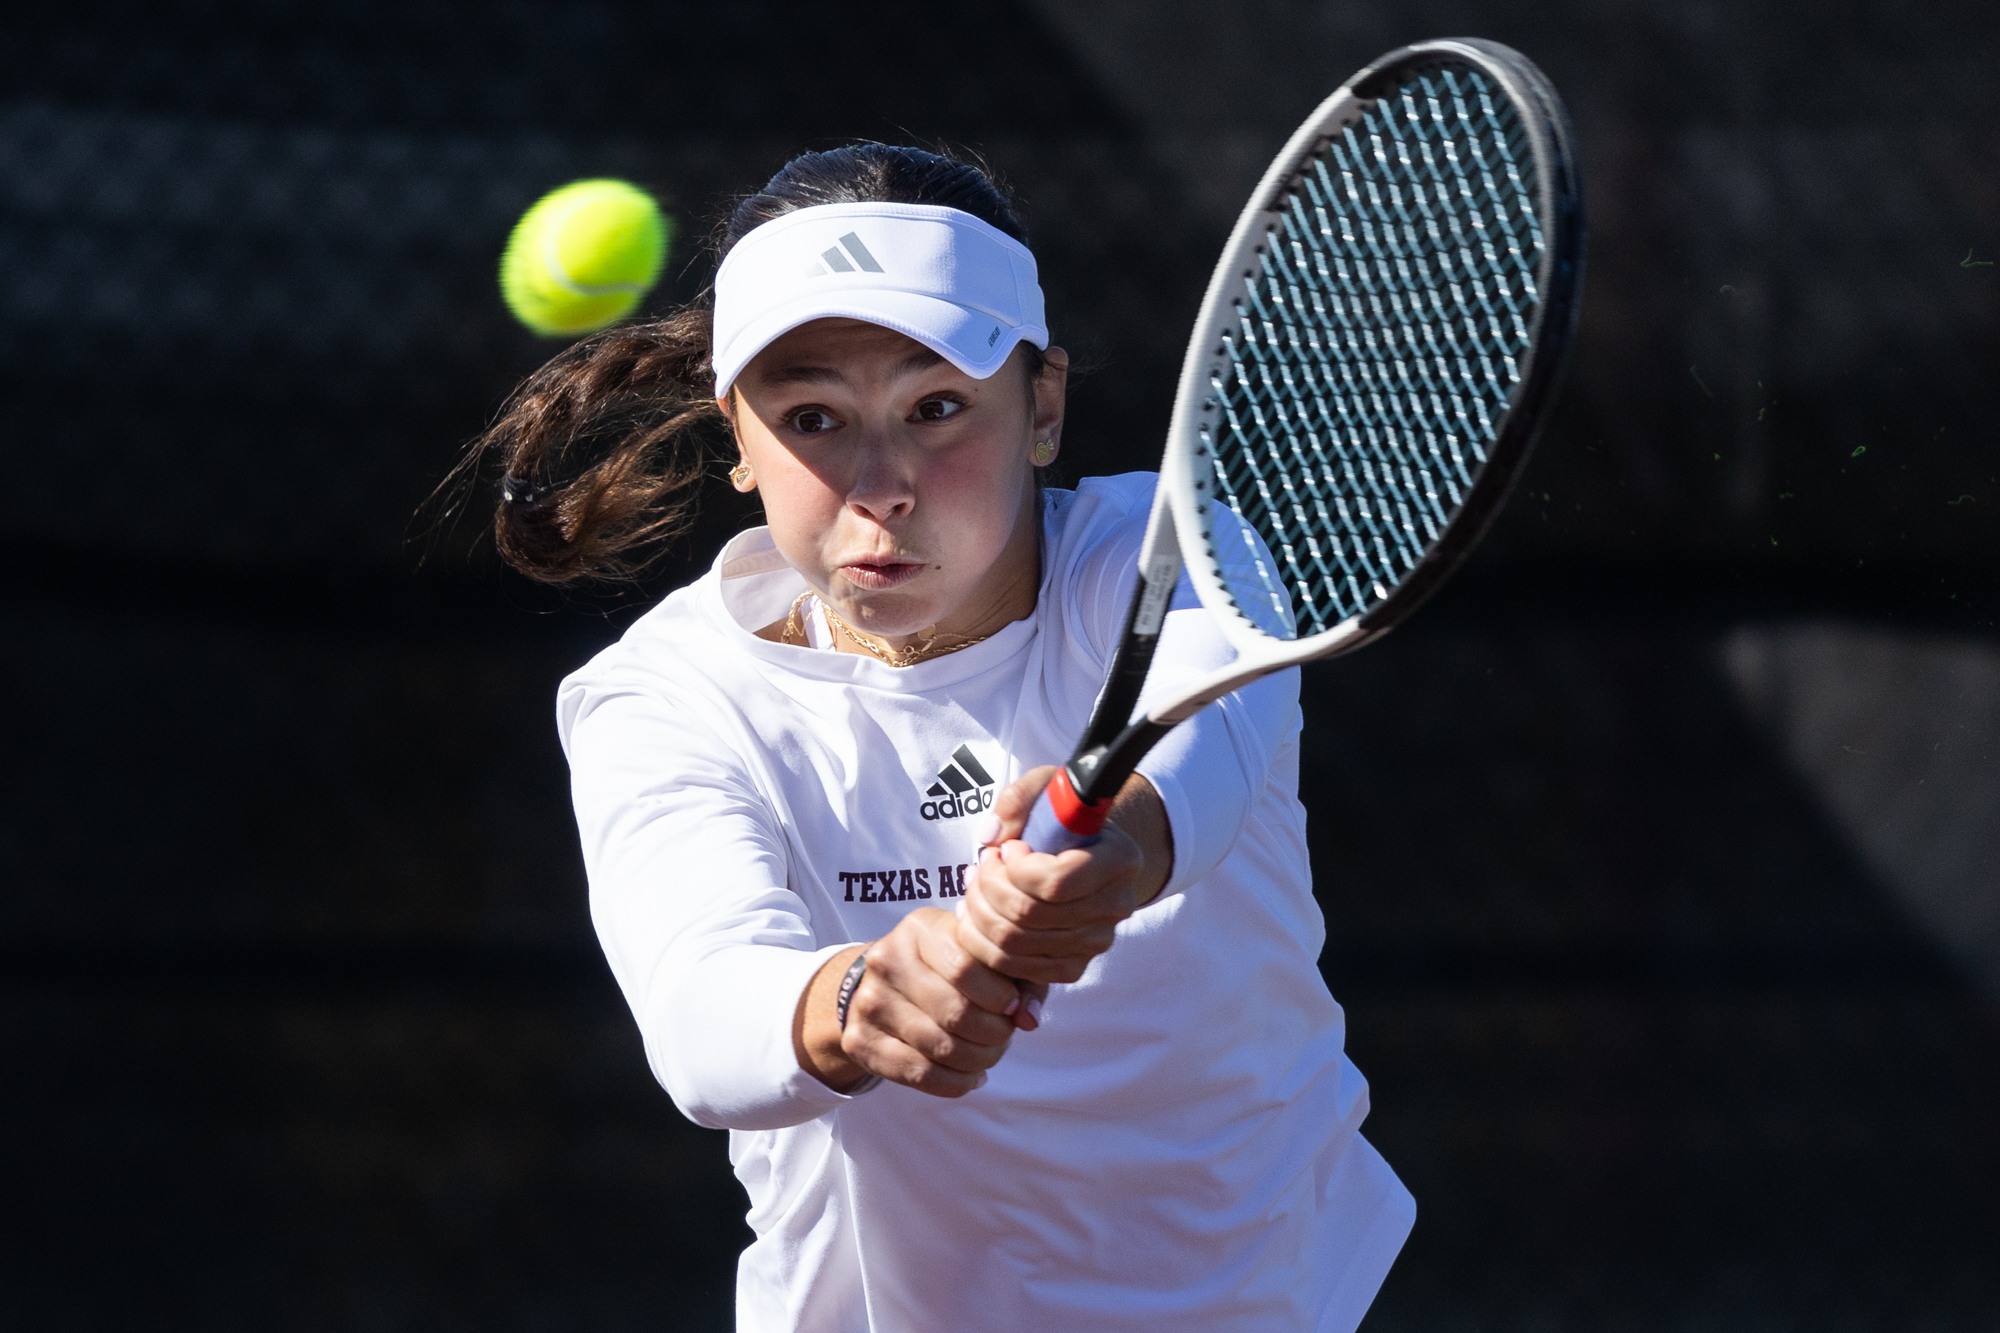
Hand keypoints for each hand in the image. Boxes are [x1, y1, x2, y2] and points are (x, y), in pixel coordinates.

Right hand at [793, 907, 1028, 1098]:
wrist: (878, 984)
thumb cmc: (946, 968)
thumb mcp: (980, 956)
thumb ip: (1019, 980)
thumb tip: (1029, 1019)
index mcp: (919, 930)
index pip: (965, 968)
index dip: (1000, 996)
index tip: (1013, 1007)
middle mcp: (886, 961)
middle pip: (955, 1013)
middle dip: (994, 1034)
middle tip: (1004, 1037)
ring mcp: (869, 1003)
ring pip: (940, 1048)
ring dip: (978, 1061)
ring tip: (989, 1055)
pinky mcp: (860, 1041)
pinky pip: (919, 1074)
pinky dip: (956, 1083)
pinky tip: (970, 1076)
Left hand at [954, 766, 1171, 987]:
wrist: (1088, 852)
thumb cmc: (1065, 818)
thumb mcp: (1048, 788)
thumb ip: (1018, 800)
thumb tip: (990, 837)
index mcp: (1120, 859)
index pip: (1057, 881)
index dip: (1016, 868)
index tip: (1007, 849)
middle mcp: (1116, 906)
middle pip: (1029, 914)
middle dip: (988, 887)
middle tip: (979, 865)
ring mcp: (1096, 941)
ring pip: (1015, 943)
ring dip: (979, 914)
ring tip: (972, 887)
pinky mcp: (1074, 965)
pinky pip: (1017, 967)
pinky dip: (984, 945)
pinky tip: (976, 917)